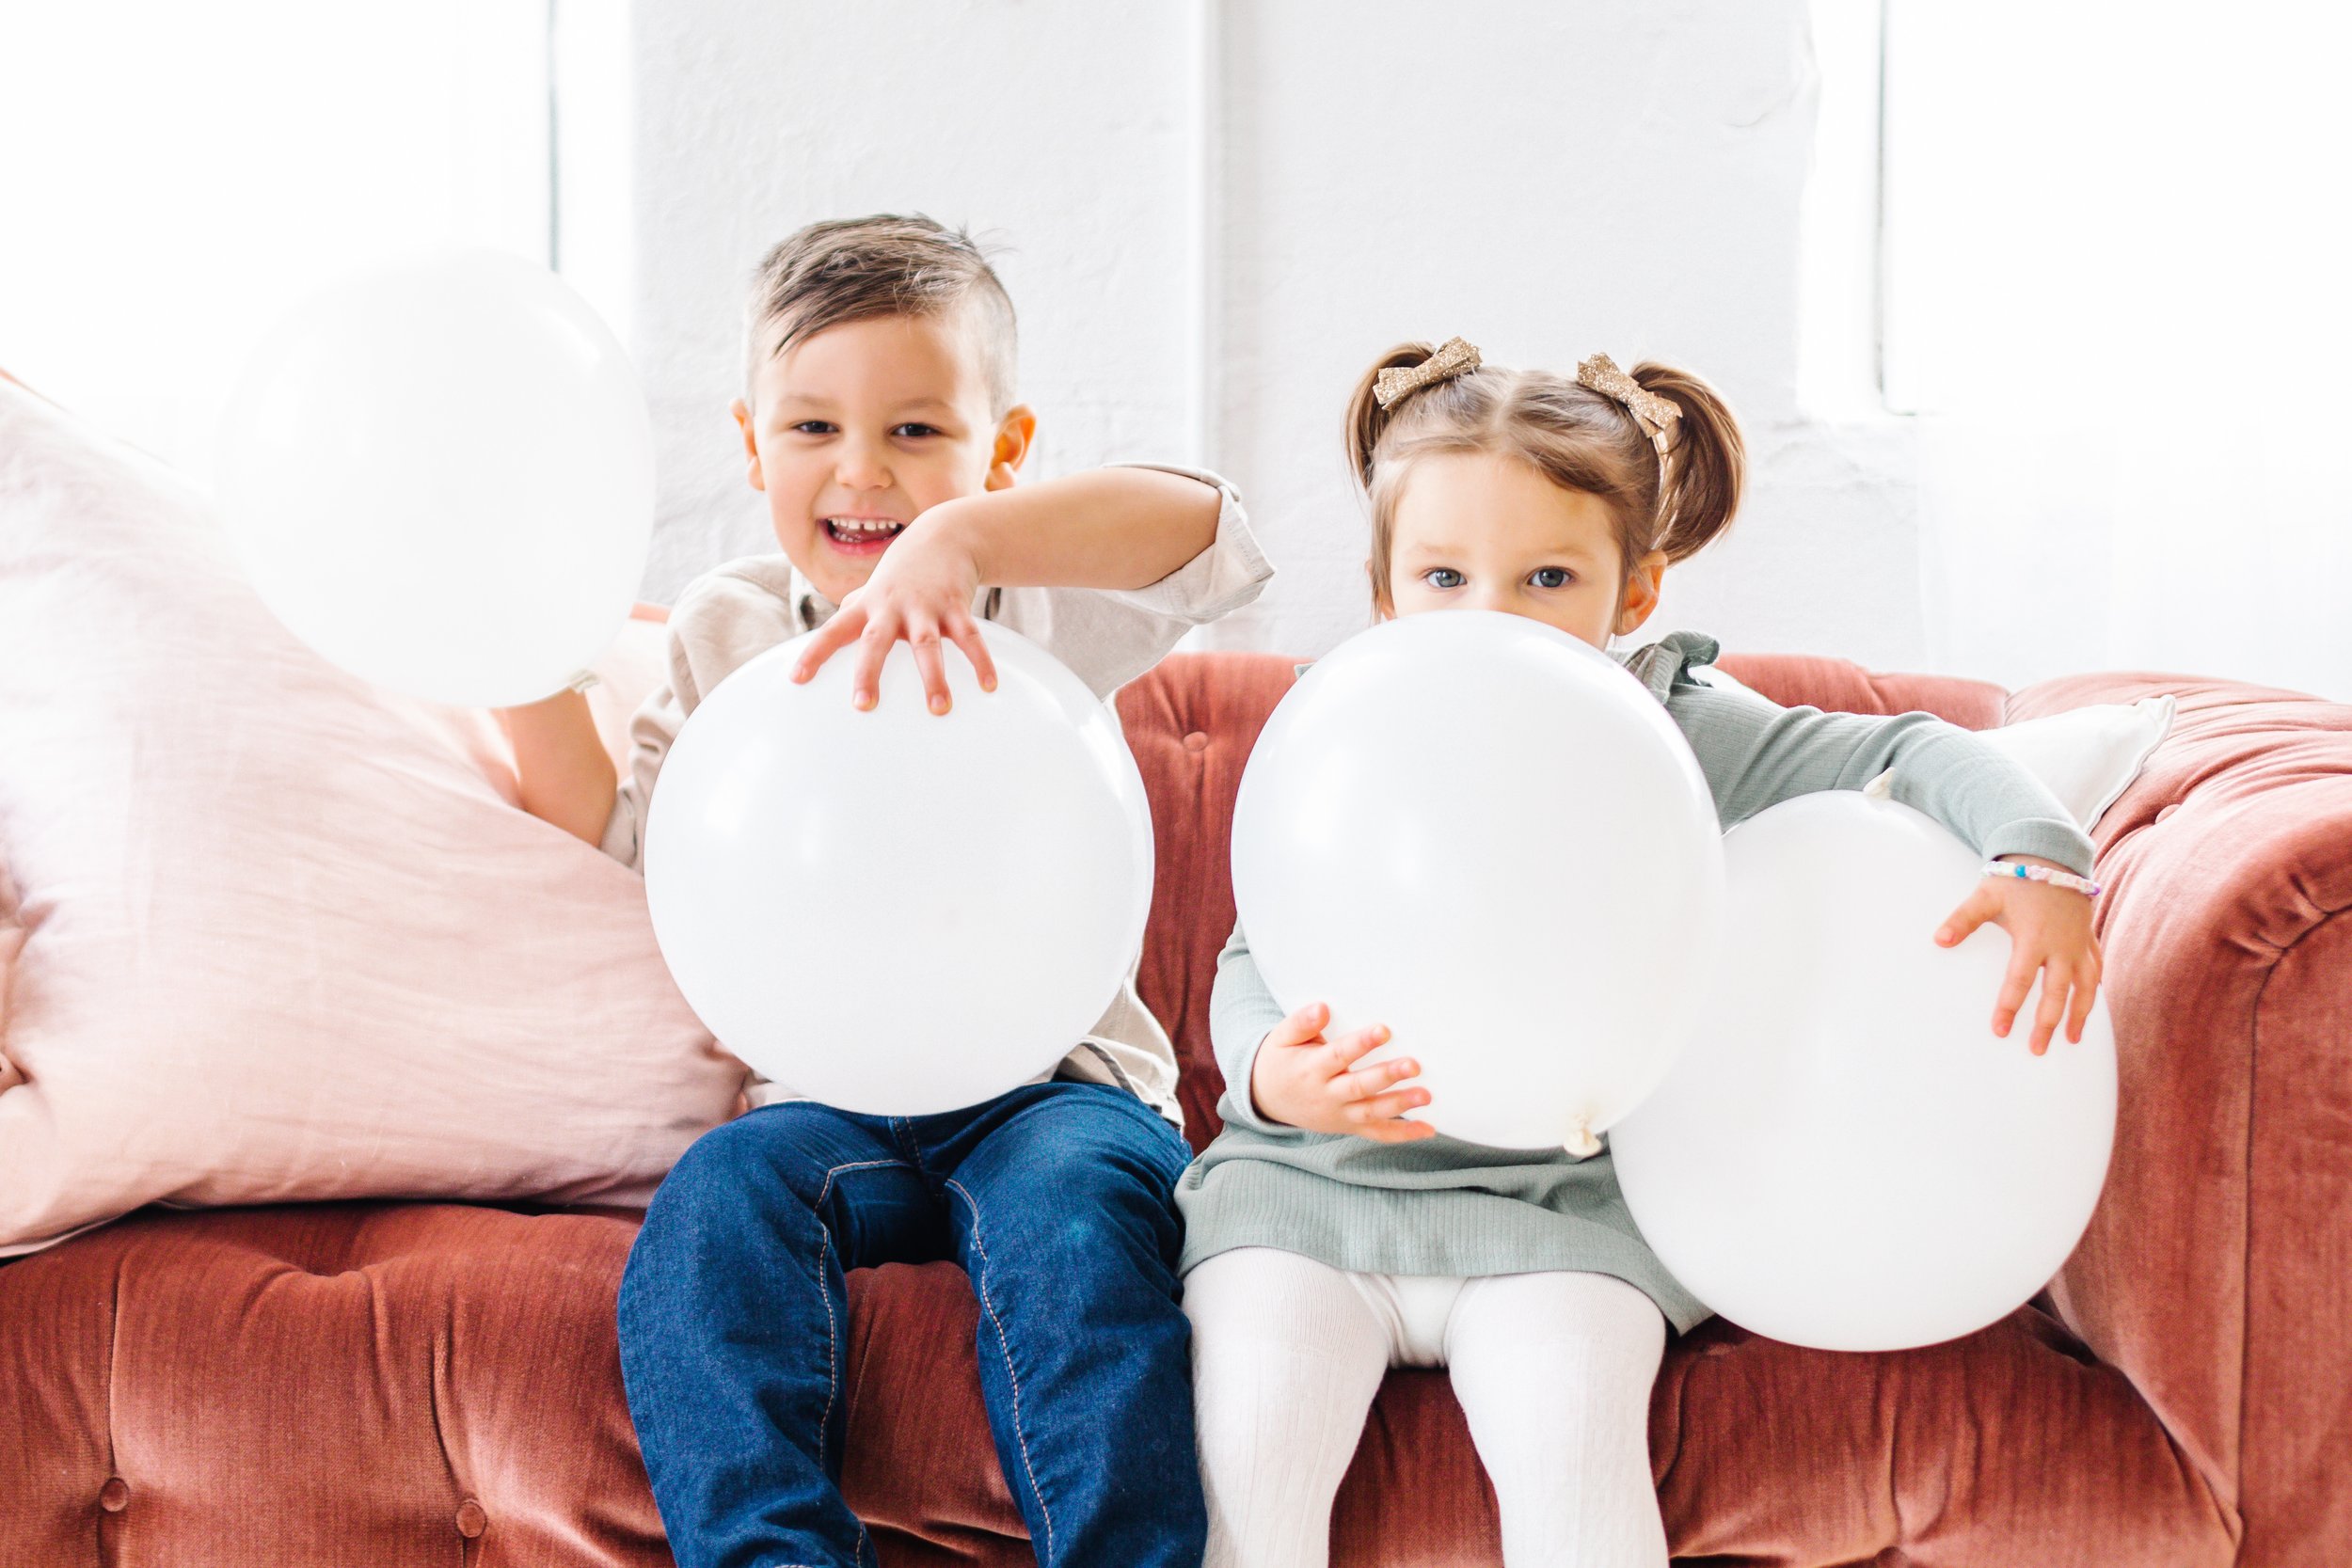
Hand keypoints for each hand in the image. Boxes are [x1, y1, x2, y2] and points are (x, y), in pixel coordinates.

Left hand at [791, 500, 997, 712]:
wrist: (943, 536)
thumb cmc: (901, 574)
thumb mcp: (873, 590)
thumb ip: (851, 612)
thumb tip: (824, 638)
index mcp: (868, 607)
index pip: (833, 631)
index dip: (814, 654)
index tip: (797, 679)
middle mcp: (892, 607)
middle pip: (876, 641)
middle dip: (868, 673)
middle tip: (864, 705)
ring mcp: (925, 606)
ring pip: (927, 644)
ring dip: (934, 677)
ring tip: (940, 709)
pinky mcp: (955, 605)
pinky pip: (969, 637)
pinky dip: (980, 662)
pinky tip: (989, 686)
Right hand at [1248, 1001, 1433, 1141]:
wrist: (1266, 1099)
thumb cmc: (1280, 1060)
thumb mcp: (1282, 1038)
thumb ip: (1302, 1023)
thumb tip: (1323, 1008)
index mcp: (1311, 1069)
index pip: (1339, 1056)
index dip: (1361, 1044)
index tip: (1384, 1030)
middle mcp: (1326, 1094)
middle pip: (1359, 1087)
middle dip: (1387, 1076)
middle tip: (1414, 1065)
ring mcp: (1339, 1113)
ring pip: (1371, 1112)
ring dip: (1400, 1105)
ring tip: (1426, 1095)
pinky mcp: (1348, 1125)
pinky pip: (1376, 1133)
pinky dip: (1402, 1134)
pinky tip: (1427, 1129)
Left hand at [1934, 857, 2103, 1055]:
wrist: (2053, 859)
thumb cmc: (2015, 881)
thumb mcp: (1985, 897)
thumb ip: (1962, 919)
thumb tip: (1938, 939)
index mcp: (2033, 937)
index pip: (2020, 980)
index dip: (2010, 1006)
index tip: (2001, 1030)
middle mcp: (2061, 946)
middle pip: (2057, 992)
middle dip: (2047, 1023)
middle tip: (2037, 1050)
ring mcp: (2079, 945)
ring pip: (2085, 987)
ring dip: (2079, 1015)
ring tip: (2072, 1040)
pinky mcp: (2090, 941)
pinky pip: (2096, 972)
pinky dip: (2094, 992)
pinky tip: (2087, 1010)